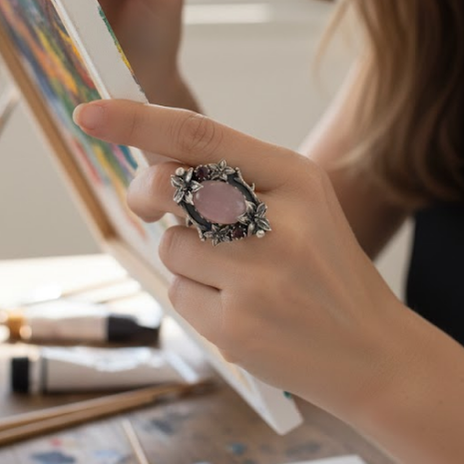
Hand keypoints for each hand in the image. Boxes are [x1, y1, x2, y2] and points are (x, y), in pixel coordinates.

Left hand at [73, 98, 408, 424]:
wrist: (372, 352)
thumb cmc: (325, 268)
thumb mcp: (302, 204)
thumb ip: (235, 176)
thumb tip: (153, 159)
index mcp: (296, 177)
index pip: (202, 135)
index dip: (138, 121)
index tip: (91, 111)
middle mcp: (278, 223)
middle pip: (171, 188)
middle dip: (147, 193)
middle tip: (150, 204)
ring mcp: (257, 280)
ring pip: (171, 245)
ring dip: (188, 257)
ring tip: (239, 277)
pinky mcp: (236, 328)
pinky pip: (179, 293)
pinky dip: (197, 297)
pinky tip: (241, 309)